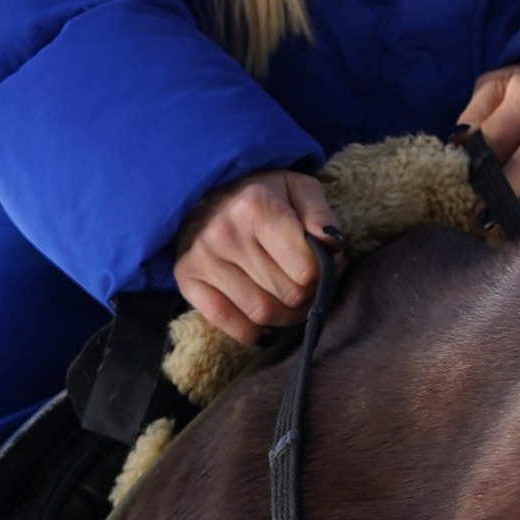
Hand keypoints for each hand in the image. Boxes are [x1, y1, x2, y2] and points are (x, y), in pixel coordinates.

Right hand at [171, 167, 340, 345]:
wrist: (206, 190)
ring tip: (289, 296)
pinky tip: (263, 319)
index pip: (306, 269)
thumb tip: (333, 245)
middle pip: (288, 294)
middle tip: (309, 281)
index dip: (325, 272)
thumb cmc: (262, 194)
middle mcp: (225, 233)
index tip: (323, 264)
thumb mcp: (299, 189)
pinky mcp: (186, 278)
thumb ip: (321, 216)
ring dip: (286, 315)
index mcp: (256, 206)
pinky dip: (253, 331)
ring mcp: (202, 258)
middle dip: (308, 293)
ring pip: (262, 314)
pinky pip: (230, 324)